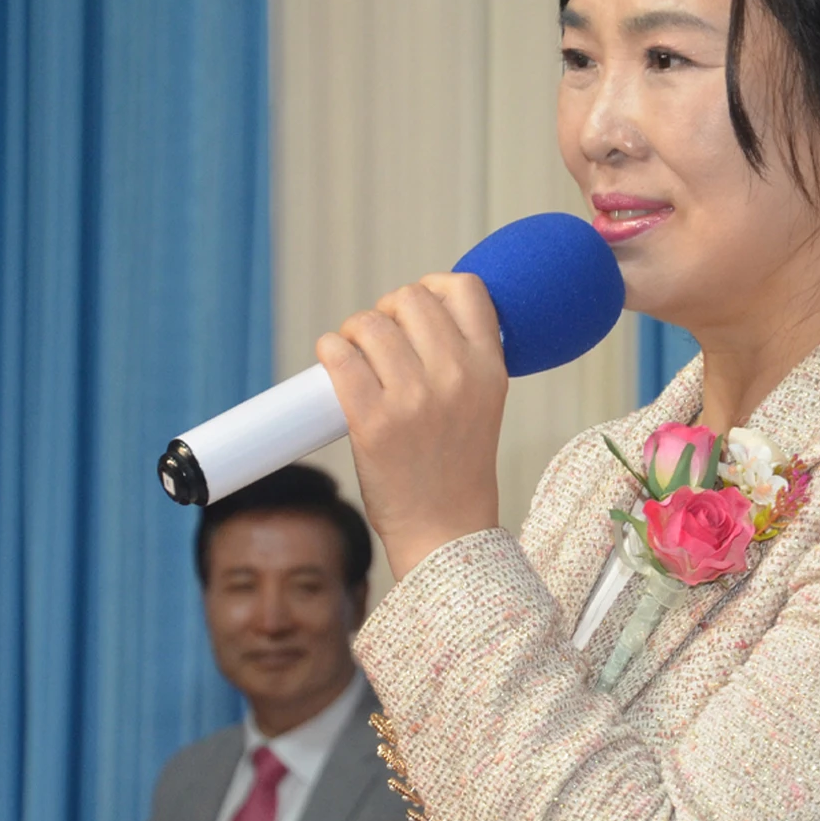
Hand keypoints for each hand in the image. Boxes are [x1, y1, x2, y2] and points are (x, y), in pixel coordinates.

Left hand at [315, 272, 507, 580]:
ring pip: (369, 323)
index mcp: (490, 368)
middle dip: (386, 312)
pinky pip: (339, 355)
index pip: (466, 288)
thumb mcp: (481, 402)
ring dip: (353, 334)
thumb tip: (411, 311)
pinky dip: (329, 352)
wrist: (445, 533)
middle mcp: (456, 376)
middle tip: (378, 344)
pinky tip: (334, 364)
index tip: (416, 313)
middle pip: (409, 298)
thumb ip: (460, 357)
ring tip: (355, 360)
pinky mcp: (373, 422)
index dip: (433, 287)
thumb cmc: (455, 467)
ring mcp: (414, 399)